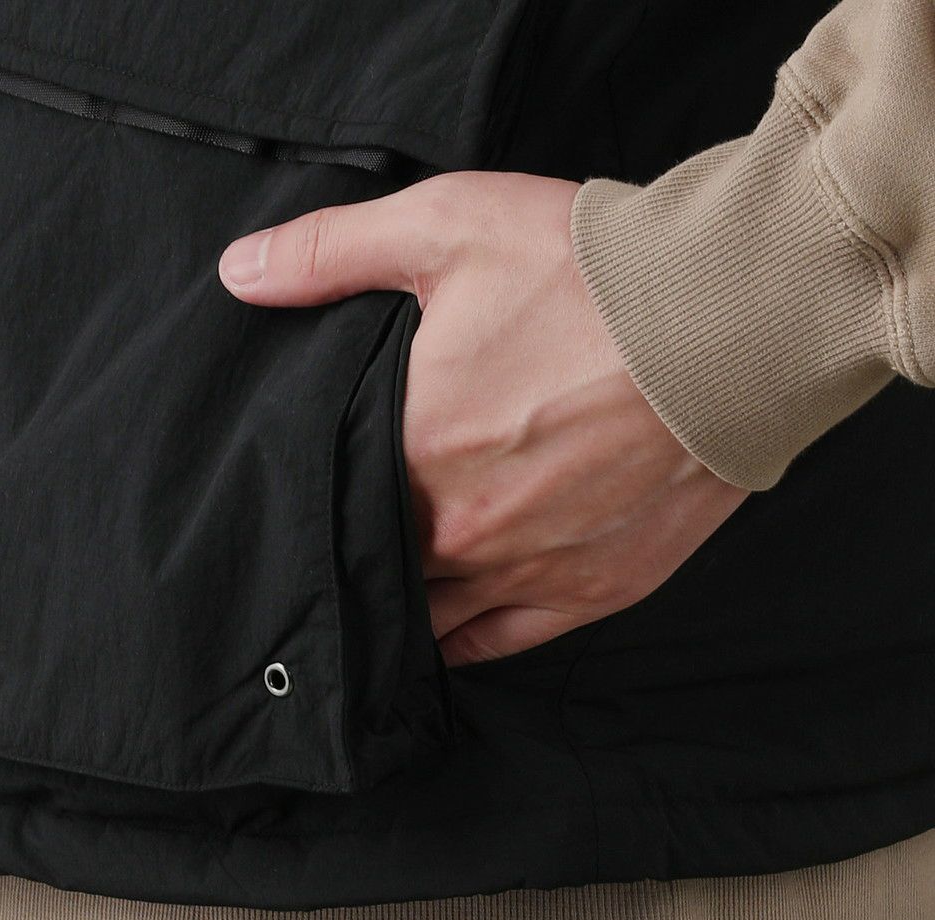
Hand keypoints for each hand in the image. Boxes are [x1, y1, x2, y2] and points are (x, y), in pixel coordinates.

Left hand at [218, 171, 749, 667]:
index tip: (293, 500)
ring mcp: (528, 568)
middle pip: (377, 565)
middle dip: (351, 555)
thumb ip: (331, 254)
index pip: (329, 502)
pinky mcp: (593, 589)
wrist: (730, 322)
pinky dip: (462, 642)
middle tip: (329, 550)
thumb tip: (238, 273)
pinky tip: (436, 638)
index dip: (308, 501)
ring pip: (431, 615)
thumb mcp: (446, 228)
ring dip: (400, 606)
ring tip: (373, 599)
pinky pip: (502, 642)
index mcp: (415, 451)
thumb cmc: (590, 274)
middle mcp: (463, 528)